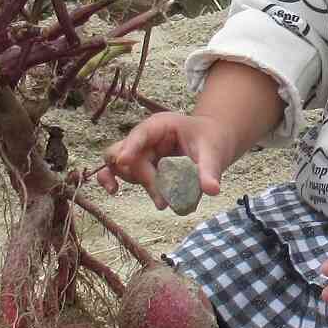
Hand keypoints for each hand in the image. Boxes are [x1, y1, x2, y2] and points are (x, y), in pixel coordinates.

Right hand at [98, 111, 233, 208]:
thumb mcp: (213, 151)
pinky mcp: (140, 166)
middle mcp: (144, 137)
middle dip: (143, 176)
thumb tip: (212, 190)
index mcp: (160, 125)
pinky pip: (121, 173)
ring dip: (136, 182)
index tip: (124, 160)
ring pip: (121, 165)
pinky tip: (114, 191)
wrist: (211, 142)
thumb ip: (209, 170)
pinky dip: (115, 180)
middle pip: (128, 153)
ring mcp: (139, 151)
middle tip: (163, 200)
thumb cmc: (210, 139)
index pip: (141, 134)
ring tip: (161, 201)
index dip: (131, 146)